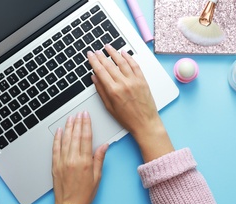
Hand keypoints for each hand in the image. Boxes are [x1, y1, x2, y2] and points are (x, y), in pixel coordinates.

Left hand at [49, 111, 107, 203]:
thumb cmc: (85, 194)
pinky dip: (57, 138)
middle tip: (79, 113)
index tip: (86, 116)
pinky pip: (55, 148)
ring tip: (70, 118)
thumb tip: (104, 146)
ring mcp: (62, 162)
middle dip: (78, 122)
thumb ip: (99, 159)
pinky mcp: (54, 166)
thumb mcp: (97, 176)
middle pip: (75, 136)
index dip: (86, 124)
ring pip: (65, 140)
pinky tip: (58, 131)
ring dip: (68, 127)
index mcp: (84, 162)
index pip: (86, 138)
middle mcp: (72, 160)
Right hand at [88, 45, 173, 161]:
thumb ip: (101, 91)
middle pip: (110, 65)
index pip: (100, 71)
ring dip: (114, 53)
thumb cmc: (128, 119)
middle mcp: (124, 83)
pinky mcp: (142, 80)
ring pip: (122, 62)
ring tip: (108, 47)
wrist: (145, 123)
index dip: (94, 61)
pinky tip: (124, 53)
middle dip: (101, 56)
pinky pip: (135, 65)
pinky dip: (129, 58)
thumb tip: (94, 78)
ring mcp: (134, 81)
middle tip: (96, 50)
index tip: (90, 55)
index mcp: (113, 91)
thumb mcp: (109, 107)